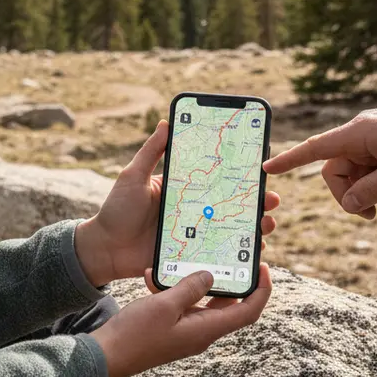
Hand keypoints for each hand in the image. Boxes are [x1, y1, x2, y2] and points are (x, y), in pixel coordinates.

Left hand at [75, 121, 280, 284]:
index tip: (261, 166)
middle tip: (273, 199)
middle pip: (233, 203)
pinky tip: (252, 250)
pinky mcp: (190, 254)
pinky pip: (219, 252)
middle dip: (258, 201)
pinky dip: (238, 252)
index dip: (241, 173)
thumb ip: (151, 152)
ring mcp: (195, 232)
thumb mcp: (133, 176)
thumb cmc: (116, 209)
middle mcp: (194, 208)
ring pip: (232, 228)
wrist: (104, 249)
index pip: (217, 176)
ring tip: (267, 225)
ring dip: (254, 226)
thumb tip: (167, 121)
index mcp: (184, 187)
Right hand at [91, 264, 273, 376]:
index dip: (262, 290)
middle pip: (230, 304)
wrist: (106, 357)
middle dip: (230, 279)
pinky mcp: (172, 328)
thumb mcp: (165, 305)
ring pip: (204, 301)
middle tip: (228, 254)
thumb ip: (191, 288)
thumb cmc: (135, 334)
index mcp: (207, 330)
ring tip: (184, 260)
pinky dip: (175, 288)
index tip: (264, 266)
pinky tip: (154, 275)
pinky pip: (183, 304)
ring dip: (196, 280)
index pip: (248, 311)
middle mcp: (202, 332)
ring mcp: (187, 331)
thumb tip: (212, 276)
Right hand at [262, 96, 376, 219]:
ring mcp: (372, 140)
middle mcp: (360, 134)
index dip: (288, 160)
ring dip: (374, 191)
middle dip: (353, 195)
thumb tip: (350, 205)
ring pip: (356, 175)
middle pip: (335, 172)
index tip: (265, 170)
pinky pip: (371, 170)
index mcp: (358, 133)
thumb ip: (373, 190)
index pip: (314, 148)